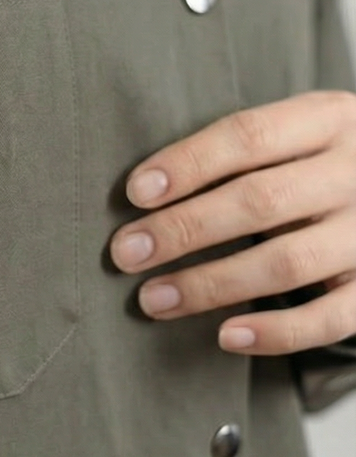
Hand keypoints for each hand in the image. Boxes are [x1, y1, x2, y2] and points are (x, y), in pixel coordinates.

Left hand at [109, 90, 355, 354]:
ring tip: (154, 299)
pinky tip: (226, 336)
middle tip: (127, 253)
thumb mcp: (301, 135)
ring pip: (287, 262)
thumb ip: (244, 153)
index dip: (188, 164)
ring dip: (211, 284)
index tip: (135, 193)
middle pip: (261, 200)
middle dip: (184, 229)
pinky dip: (277, 332)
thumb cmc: (326, 164)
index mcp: (329, 120)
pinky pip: (330, 318)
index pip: (250, 136)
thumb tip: (146, 193)